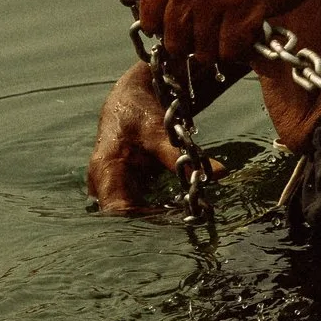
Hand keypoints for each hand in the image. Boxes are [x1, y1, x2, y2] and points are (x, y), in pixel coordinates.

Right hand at [87, 65, 180, 216]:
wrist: (128, 97)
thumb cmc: (139, 112)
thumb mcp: (160, 134)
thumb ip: (184, 158)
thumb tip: (218, 174)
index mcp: (105, 168)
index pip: (118, 210)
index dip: (143, 222)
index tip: (173, 224)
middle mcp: (101, 181)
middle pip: (124, 215)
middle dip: (153, 222)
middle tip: (185, 224)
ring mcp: (109, 184)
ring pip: (129, 212)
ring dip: (154, 217)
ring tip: (184, 220)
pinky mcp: (120, 184)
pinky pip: (134, 203)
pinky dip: (154, 208)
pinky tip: (176, 211)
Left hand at [92, 0, 315, 72]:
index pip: (150, 21)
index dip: (172, 28)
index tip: (193, 18)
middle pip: (176, 40)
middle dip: (197, 41)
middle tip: (221, 22)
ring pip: (203, 50)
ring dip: (222, 47)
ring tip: (236, 24)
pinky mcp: (244, 6)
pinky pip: (230, 51)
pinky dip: (242, 49)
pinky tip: (251, 28)